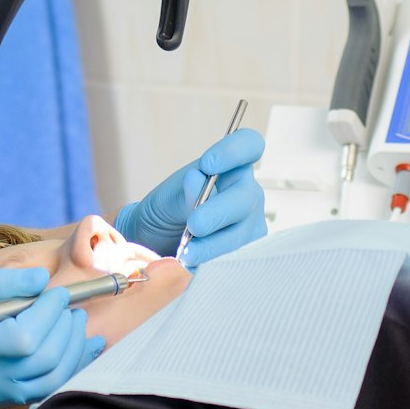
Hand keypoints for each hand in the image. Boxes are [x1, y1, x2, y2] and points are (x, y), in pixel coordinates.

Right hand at [0, 268, 101, 408]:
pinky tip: (73, 352)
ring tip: (78, 325)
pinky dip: (62, 372)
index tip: (55, 291)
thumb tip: (41, 279)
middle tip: (69, 304)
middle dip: (65, 330)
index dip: (49, 313)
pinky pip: (37, 393)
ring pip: (47, 384)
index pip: (25, 339)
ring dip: (71, 353)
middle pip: (43, 364)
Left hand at [114, 127, 266, 266]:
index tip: (207, 164)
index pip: (250, 145)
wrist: (158, 240)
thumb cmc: (169, 209)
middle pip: (245, 198)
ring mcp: (251, 223)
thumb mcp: (170, 197)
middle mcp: (248, 193)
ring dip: (214, 245)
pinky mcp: (248, 252)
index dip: (234, 151)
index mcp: (232, 167)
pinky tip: (195, 264)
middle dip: (218, 213)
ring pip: (241, 233)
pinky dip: (214, 261)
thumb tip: (196, 179)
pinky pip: (237, 258)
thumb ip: (184, 191)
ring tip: (188, 253)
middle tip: (194, 225)